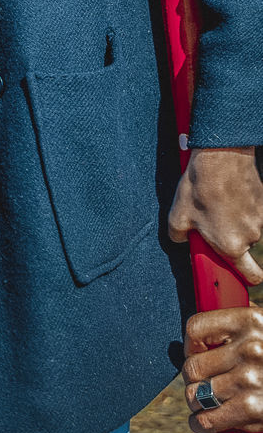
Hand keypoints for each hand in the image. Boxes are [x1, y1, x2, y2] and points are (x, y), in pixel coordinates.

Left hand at [168, 147, 262, 284]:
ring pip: (248, 226)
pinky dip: (243, 203)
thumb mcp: (177, 214)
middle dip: (231, 237)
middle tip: (213, 219)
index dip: (248, 276)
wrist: (221, 156)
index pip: (251, 275)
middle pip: (244, 246)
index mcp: (231, 246)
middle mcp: (250, 236)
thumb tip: (180, 239)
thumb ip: (178, 236)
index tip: (243, 273)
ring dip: (236, 219)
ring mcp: (260, 218)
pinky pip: (253, 209)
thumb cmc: (199, 186)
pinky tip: (228, 191)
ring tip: (218, 201)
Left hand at [183, 306, 262, 432]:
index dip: (191, 344)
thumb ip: (242, 327)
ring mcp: (250, 380)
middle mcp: (248, 348)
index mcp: (249, 321)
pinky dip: (202, 424)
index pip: (196, 328)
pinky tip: (202, 423)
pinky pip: (211, 418)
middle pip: (194, 365)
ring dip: (196, 402)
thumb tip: (207, 335)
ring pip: (198, 394)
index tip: (195, 352)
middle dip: (193, 378)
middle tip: (198, 383)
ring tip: (199, 403)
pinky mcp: (255, 409)